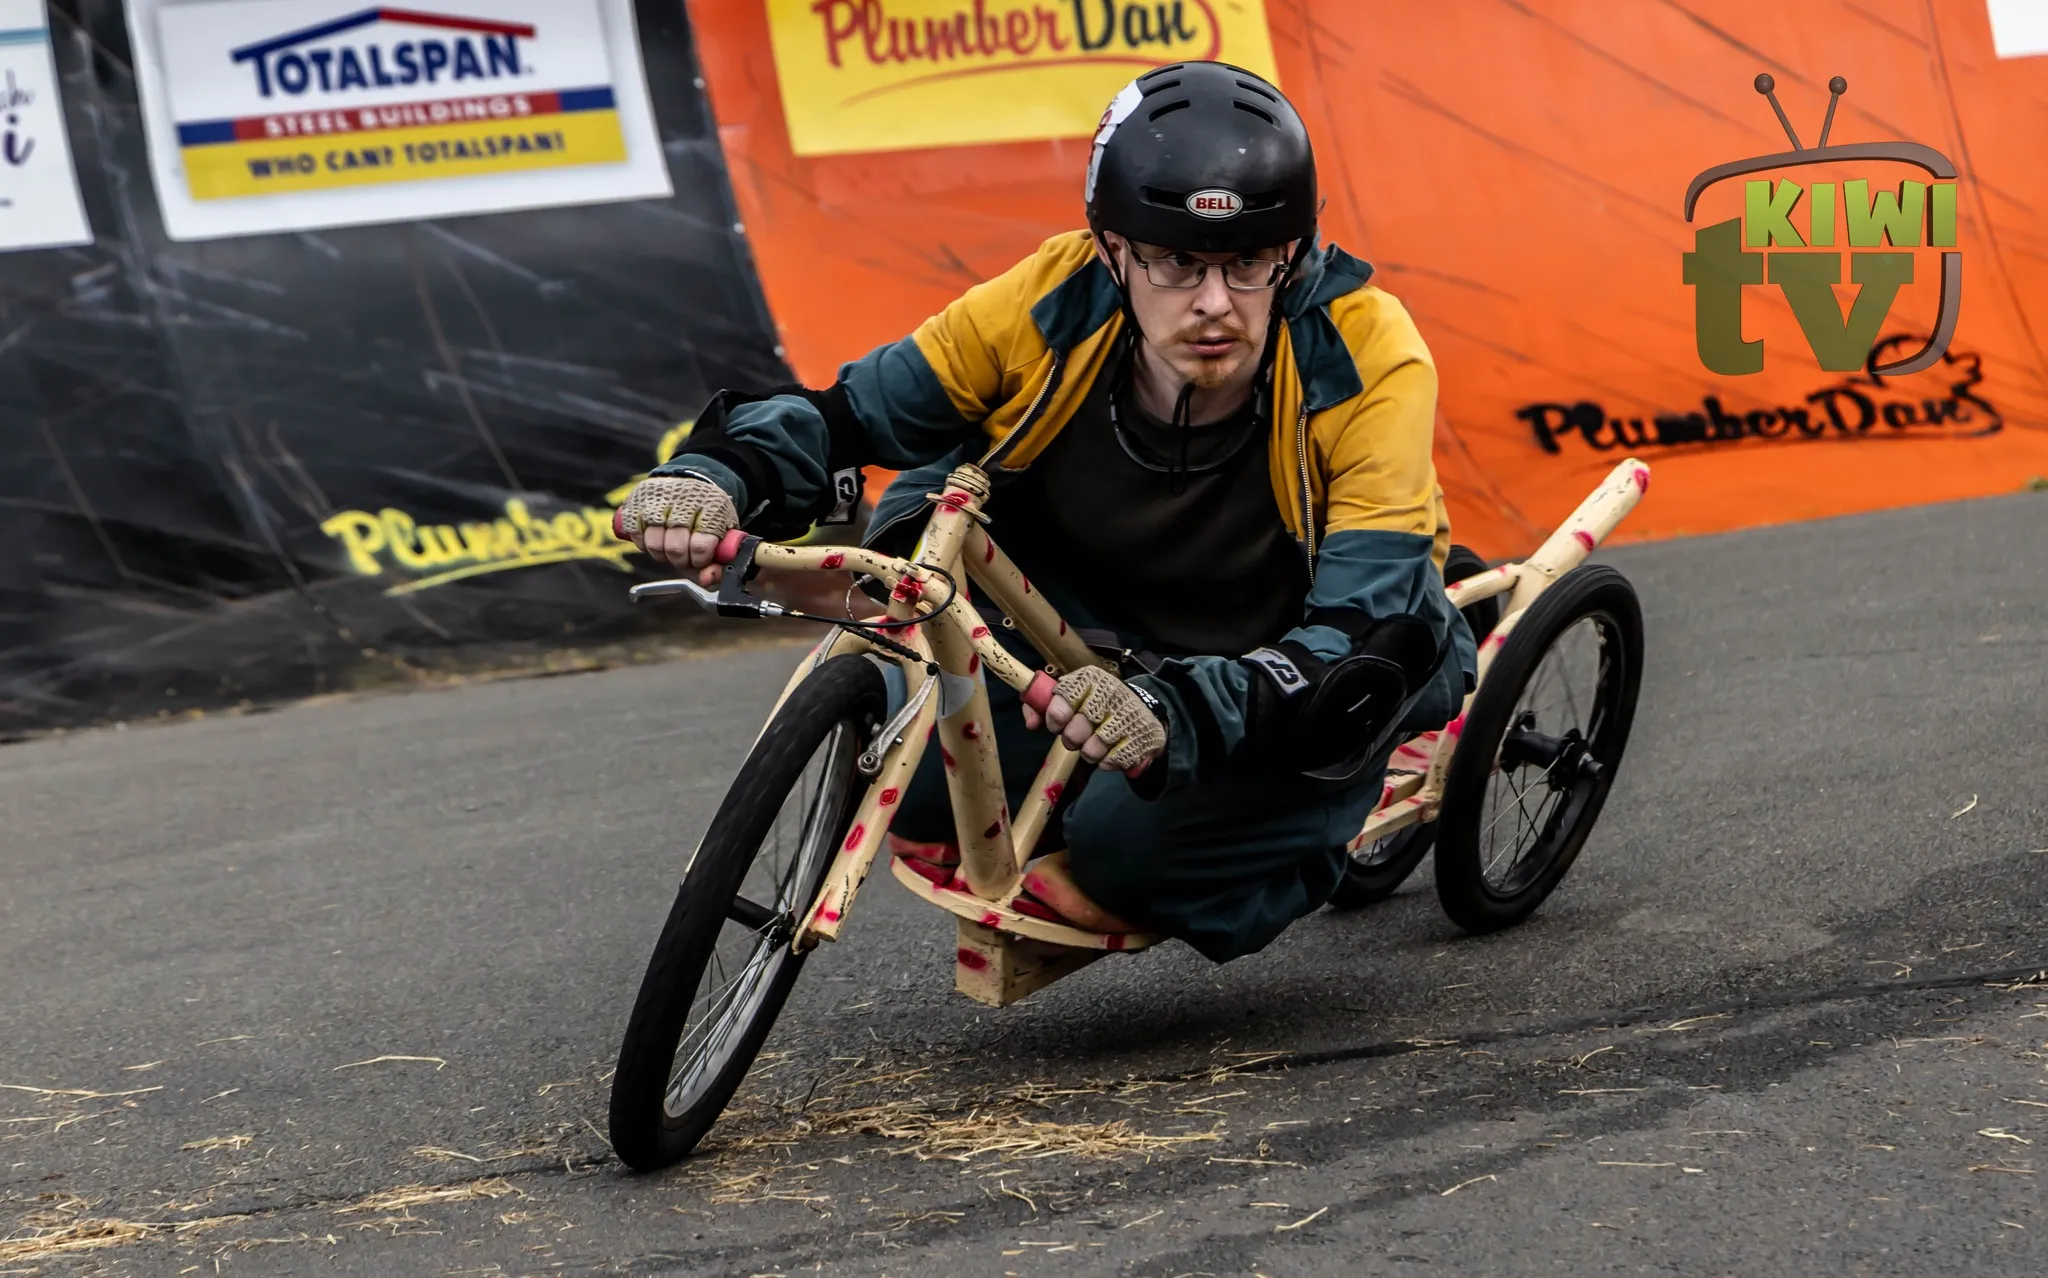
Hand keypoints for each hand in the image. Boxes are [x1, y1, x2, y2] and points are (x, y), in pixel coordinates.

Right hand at [617, 475, 736, 586]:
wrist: (692, 485)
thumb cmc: (708, 519)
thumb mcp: (723, 539)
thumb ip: (719, 565)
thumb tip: (705, 579)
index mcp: (713, 507)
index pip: (701, 546)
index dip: (698, 561)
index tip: (699, 559)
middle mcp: (687, 498)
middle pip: (675, 547)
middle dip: (680, 560)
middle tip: (684, 556)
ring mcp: (661, 496)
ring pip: (653, 542)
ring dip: (661, 554)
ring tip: (669, 547)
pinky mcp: (640, 496)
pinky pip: (634, 532)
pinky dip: (643, 543)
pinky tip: (654, 538)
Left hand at [1020, 666, 1165, 772]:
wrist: (1141, 710)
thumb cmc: (1095, 705)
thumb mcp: (1069, 697)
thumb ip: (1041, 707)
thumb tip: (1031, 724)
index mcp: (1089, 679)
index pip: (1064, 699)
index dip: (1056, 717)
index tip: (1057, 724)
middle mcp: (1111, 693)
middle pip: (1076, 730)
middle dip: (1072, 739)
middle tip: (1076, 738)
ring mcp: (1129, 715)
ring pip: (1093, 749)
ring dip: (1090, 753)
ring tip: (1094, 746)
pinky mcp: (1144, 736)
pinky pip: (1113, 760)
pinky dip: (1108, 762)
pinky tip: (1111, 752)